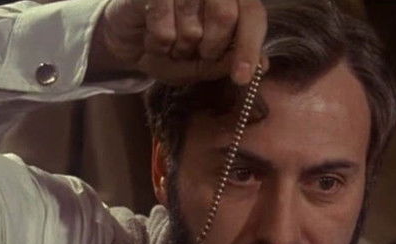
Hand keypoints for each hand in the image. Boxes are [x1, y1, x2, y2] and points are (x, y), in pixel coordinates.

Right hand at [90, 0, 267, 85]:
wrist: (131, 42)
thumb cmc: (174, 50)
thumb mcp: (206, 65)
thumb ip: (232, 60)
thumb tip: (263, 64)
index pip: (253, 14)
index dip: (249, 47)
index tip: (241, 77)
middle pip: (224, 17)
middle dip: (209, 48)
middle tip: (196, 51)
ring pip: (191, 28)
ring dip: (179, 48)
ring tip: (170, 43)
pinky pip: (163, 29)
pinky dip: (158, 44)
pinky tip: (152, 38)